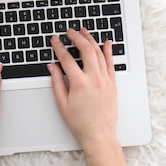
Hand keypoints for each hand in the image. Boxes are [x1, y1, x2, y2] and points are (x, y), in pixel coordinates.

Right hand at [48, 28, 117, 149]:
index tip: (55, 40)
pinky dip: (108, 51)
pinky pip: (111, 63)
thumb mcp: (62, 103)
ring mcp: (105, 80)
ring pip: (99, 53)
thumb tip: (52, 67)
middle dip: (77, 37)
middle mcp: (94, 79)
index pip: (66, 58)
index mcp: (79, 83)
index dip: (59, 47)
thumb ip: (56, 82)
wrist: (99, 133)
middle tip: (70, 31)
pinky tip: (106, 43)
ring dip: (91, 40)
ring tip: (85, 32)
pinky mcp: (112, 83)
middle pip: (85, 50)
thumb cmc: (80, 122)